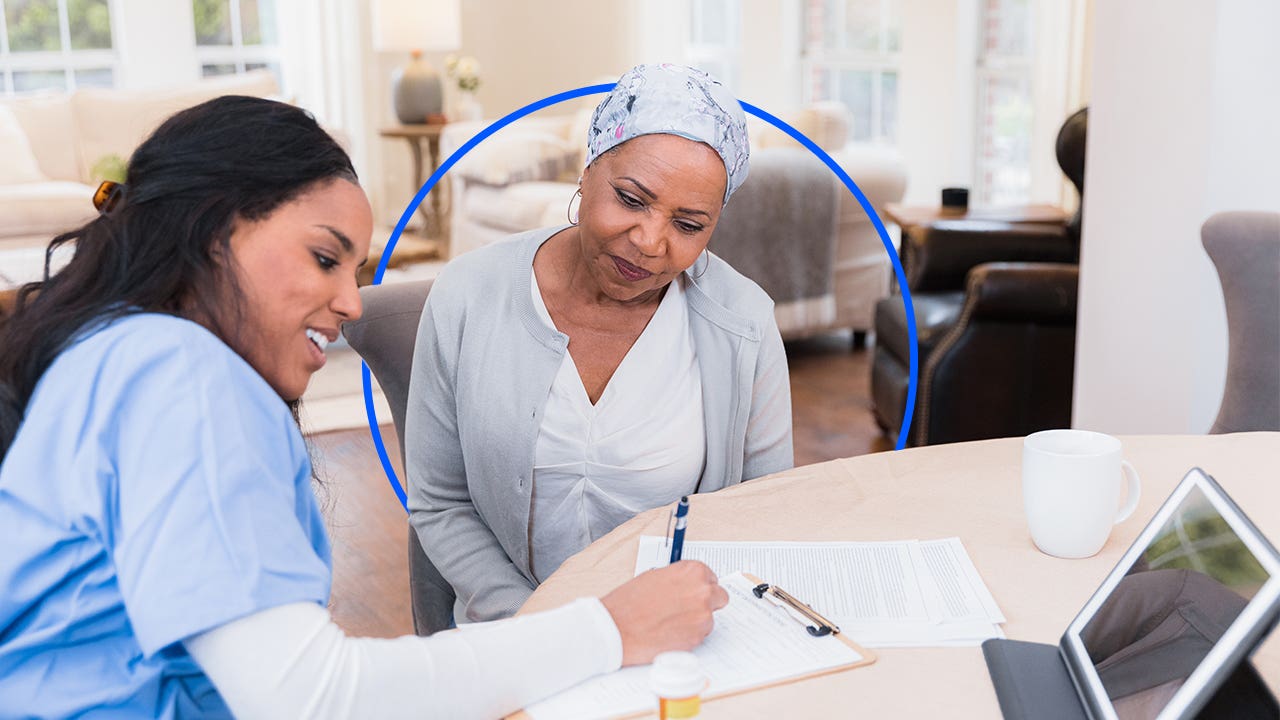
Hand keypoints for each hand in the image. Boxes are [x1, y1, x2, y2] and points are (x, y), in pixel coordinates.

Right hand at [600, 560, 728, 665]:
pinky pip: (700, 636)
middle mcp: (702, 590)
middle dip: (707, 603)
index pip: (710, 577)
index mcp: (692, 571)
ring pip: (709, 619)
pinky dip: (689, 636)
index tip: (692, 593)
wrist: (617, 628)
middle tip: (687, 610)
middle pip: (719, 597)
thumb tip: (686, 586)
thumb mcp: (655, 577)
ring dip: (696, 622)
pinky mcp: (699, 637)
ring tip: (671, 624)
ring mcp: (703, 615)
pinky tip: (669, 634)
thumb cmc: (629, 603)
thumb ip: (678, 580)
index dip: (700, 587)